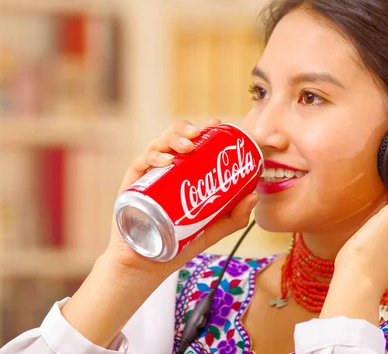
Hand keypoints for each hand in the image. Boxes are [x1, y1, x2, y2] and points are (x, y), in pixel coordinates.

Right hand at [104, 118, 258, 281]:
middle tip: (198, 135)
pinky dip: (153, 157)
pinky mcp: (133, 185)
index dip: (204, 129)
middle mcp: (165, 169)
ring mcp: (148, 176)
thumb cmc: (179, 243)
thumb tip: (254, 196)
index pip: (192, 143)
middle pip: (173, 138)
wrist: (149, 264)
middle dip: (186, 130)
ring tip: (187, 146)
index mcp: (182, 172)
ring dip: (172, 139)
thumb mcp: (213, 228)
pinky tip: (166, 161)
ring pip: (157, 145)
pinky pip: (140, 163)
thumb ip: (235, 216)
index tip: (216, 124)